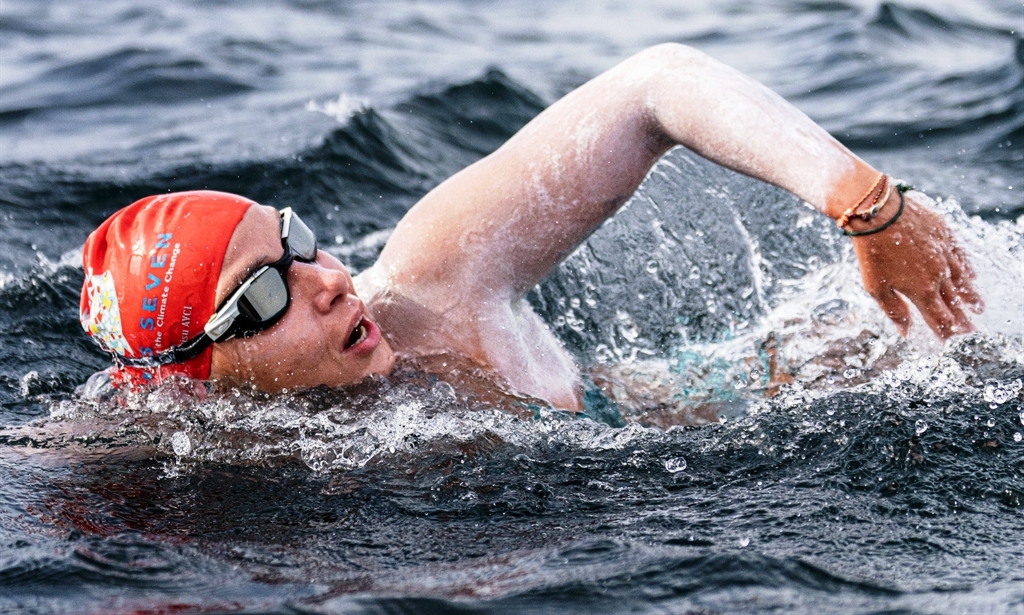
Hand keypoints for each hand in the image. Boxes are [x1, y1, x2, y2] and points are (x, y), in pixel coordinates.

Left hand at [850, 191, 982, 338]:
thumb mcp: (876, 288)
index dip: (943, 331)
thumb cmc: (873, 253)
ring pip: (962, 280)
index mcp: (921, 291)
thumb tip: (906, 331)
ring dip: (970, 295)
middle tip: (970, 330)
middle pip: (953, 302)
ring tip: (978, 307)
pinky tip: (971, 275)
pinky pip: (961, 256)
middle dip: (961, 318)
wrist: (879, 214)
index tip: (946, 340)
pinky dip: (967, 268)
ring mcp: (944, 255)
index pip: (938, 318)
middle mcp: (938, 275)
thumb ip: (894, 311)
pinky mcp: (946, 236)